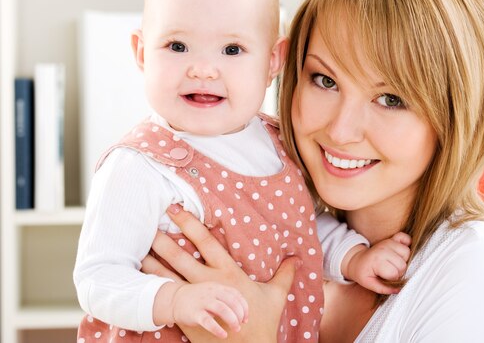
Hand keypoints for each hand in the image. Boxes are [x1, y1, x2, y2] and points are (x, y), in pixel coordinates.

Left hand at [142, 204, 299, 342]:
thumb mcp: (275, 295)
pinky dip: (154, 287)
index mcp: (228, 273)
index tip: (177, 210)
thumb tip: (297, 258)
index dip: (190, 224)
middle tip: (149, 224)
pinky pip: (167, 297)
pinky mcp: (187, 316)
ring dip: (153, 262)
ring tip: (139, 249)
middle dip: (164, 240)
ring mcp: (196, 300)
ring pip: (168, 277)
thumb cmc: (261, 322)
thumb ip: (284, 274)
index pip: (206, 242)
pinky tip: (141, 281)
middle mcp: (209, 283)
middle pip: (180, 257)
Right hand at [153, 280, 247, 338]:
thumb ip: (225, 298)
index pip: (236, 295)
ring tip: (236, 329)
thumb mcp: (213, 292)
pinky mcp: (194, 313)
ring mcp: (203, 301)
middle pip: (231, 301)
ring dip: (232, 320)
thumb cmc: (199, 298)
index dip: (244, 307)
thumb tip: (241, 312)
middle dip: (239, 314)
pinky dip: (217, 329)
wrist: (175, 299)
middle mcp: (212, 292)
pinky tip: (223, 335)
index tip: (246, 318)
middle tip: (241, 324)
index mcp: (218, 287)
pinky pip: (208, 321)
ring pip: (222, 309)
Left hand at [343, 232, 410, 294]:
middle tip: (390, 273)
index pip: (395, 274)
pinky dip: (407, 243)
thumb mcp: (369, 284)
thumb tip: (399, 290)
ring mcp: (388, 242)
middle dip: (399, 272)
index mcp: (377, 260)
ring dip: (403, 261)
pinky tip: (400, 252)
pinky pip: (405, 238)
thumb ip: (384, 288)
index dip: (392, 279)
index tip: (386, 279)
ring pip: (407, 253)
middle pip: (403, 264)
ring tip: (394, 264)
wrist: (357, 260)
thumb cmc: (363, 272)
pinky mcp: (391, 239)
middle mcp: (383, 249)